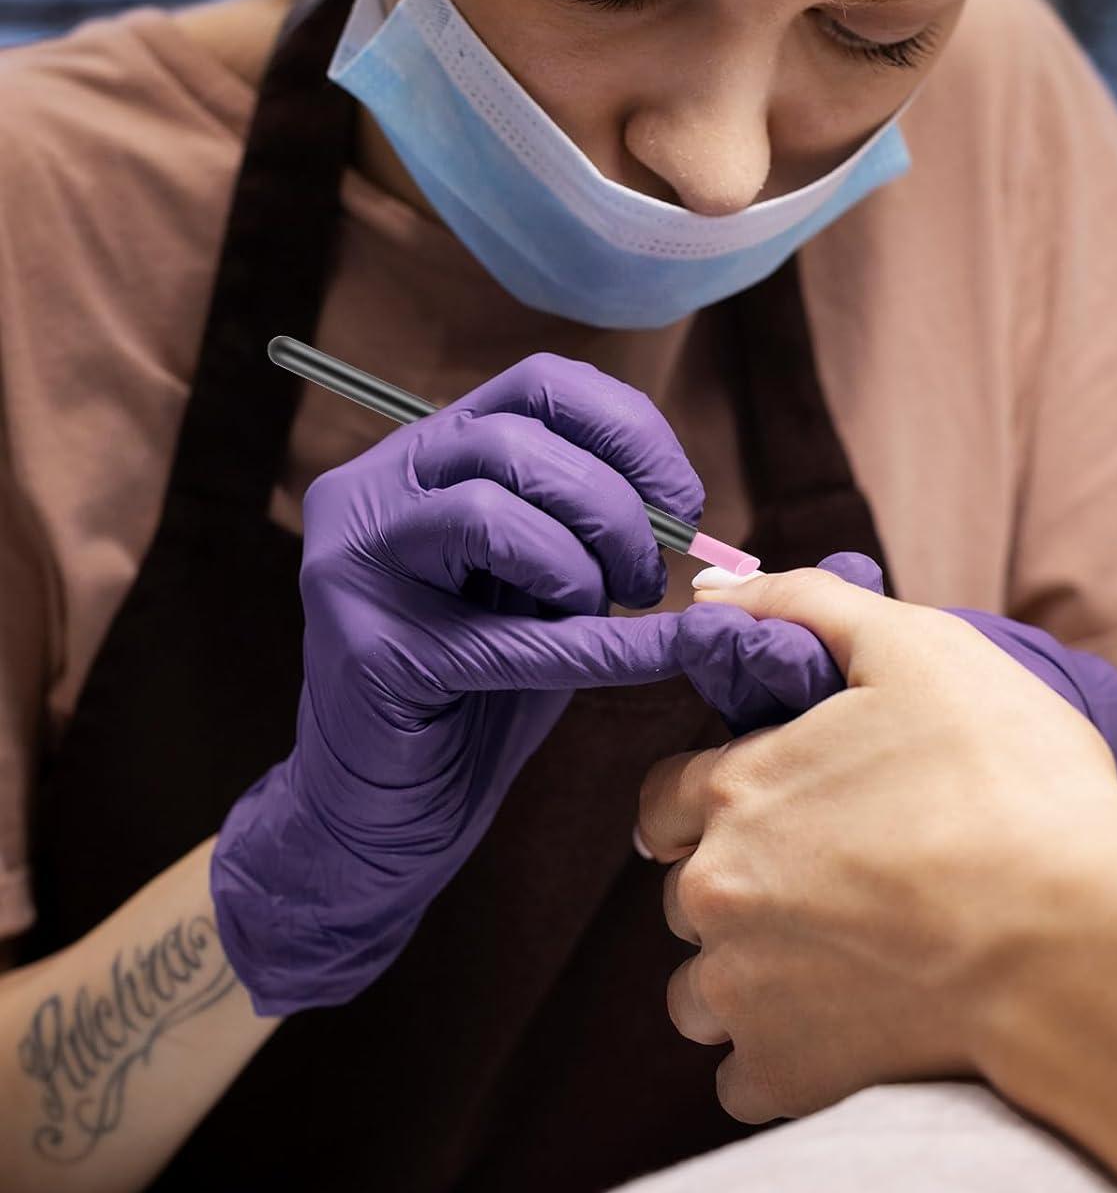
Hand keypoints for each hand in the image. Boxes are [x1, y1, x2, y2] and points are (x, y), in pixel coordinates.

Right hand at [213, 354, 697, 1015]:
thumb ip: (588, 527)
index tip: (684, 500)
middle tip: (652, 580)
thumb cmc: (479, 689)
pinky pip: (509, 632)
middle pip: (516, 441)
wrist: (390, 807)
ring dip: (586, 565)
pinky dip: (605, 645)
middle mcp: (372, 489)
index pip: (537, 384)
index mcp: (423, 456)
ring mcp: (355, 564)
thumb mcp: (541, 583)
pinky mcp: (370, 649)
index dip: (630, 430)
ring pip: (492, 509)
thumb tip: (684, 507)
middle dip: (616, 510)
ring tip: (615, 613)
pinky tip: (661, 654)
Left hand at [640, 568, 1116, 1171]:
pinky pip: (743, 1077)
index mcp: (734, 790)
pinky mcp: (784, 1071)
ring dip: (747, 978)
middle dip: (737, 887)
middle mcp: (714, 891)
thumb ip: (805, 604)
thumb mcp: (916, 647)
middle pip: (687, 892)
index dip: (709, 800)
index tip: (764, 813)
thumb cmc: (1007, 779)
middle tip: (829, 885)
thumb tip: (716, 588)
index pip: (664, 798)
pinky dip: (782, 1058)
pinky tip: (847, 1031)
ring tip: (839, 963)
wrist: (1075, 933)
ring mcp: (741, 988)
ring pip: (700, 989)